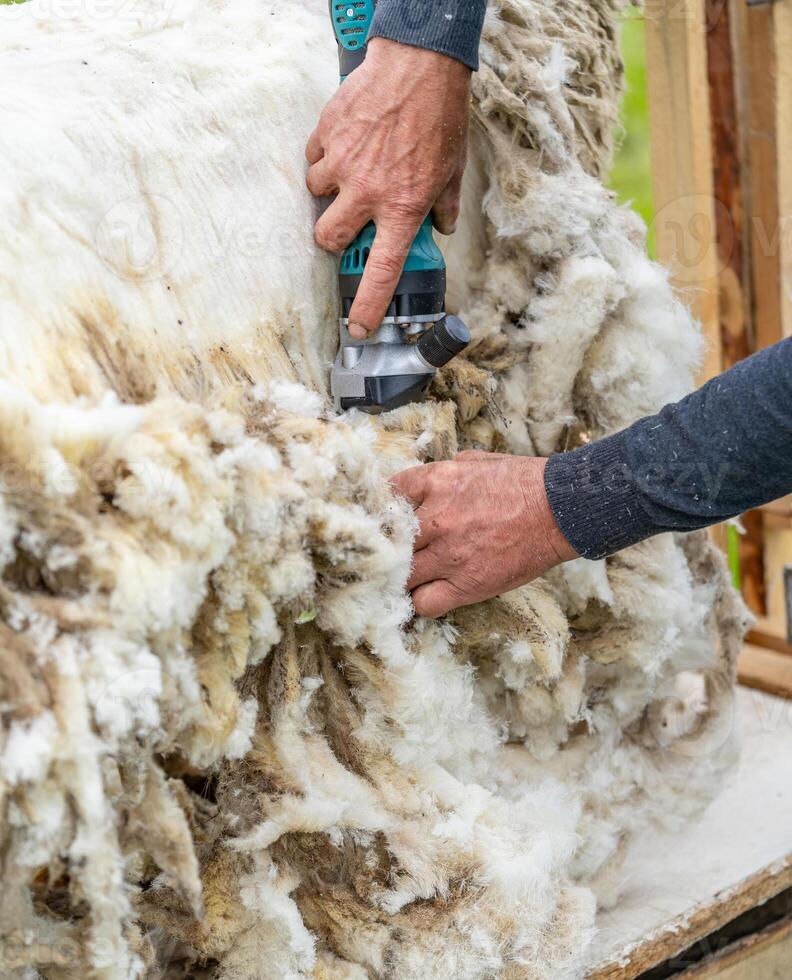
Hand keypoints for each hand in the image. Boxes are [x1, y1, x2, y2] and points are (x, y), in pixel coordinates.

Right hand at [306, 38, 470, 338]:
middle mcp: (369, 193)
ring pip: (317, 197)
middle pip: (328, 238)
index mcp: (403, 208)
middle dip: (332, 237)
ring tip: (351, 171)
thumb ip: (443, 207)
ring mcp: (343, 164)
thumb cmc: (439, 117)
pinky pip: (313, 160)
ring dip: (329, 192)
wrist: (421, 64)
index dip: (367, 305)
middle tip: (346, 222)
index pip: (381, 271)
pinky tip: (346, 144)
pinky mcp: (327, 136)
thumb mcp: (452, 170)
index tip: (358, 327)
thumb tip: (442, 229)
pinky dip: (324, 157)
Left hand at [391, 452, 578, 617]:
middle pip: (389, 541)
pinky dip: (424, 601)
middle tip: (396, 553)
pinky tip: (431, 593)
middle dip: (390, 547)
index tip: (389, 519)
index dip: (385, 510)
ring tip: (412, 578)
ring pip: (402, 576)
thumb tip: (431, 480)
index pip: (388, 495)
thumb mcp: (479, 462)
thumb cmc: (525, 482)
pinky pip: (426, 603)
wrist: (561, 510)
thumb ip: (448, 471)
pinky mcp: (467, 584)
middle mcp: (436, 518)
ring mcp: (450, 554)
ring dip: (404, 578)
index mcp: (437, 481)